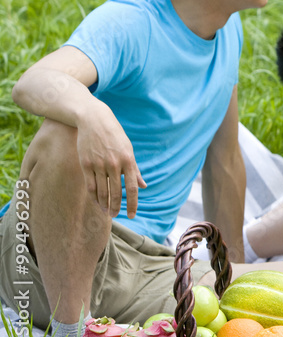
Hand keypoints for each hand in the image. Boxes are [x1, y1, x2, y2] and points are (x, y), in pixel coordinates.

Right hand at [75, 102, 145, 217]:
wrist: (94, 120)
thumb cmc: (115, 136)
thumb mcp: (128, 150)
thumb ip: (135, 170)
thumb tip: (143, 186)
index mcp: (128, 161)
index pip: (131, 188)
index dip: (132, 204)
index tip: (131, 215)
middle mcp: (114, 164)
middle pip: (115, 193)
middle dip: (117, 207)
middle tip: (117, 216)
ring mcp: (98, 165)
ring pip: (102, 191)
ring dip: (105, 204)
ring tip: (107, 212)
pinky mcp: (85, 164)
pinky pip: (90, 185)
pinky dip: (94, 197)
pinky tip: (97, 202)